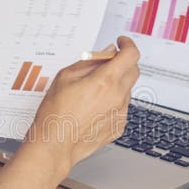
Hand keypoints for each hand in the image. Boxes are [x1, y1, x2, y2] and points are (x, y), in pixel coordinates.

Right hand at [21, 36, 139, 174]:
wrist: (55, 145)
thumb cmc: (56, 113)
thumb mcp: (66, 77)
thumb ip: (89, 62)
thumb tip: (105, 54)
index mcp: (105, 81)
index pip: (131, 55)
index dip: (128, 45)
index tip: (122, 43)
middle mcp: (117, 97)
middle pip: (133, 71)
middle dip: (122, 63)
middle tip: (106, 65)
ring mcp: (120, 113)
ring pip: (127, 90)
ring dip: (116, 84)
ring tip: (93, 92)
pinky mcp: (119, 126)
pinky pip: (122, 107)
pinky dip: (113, 102)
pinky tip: (94, 108)